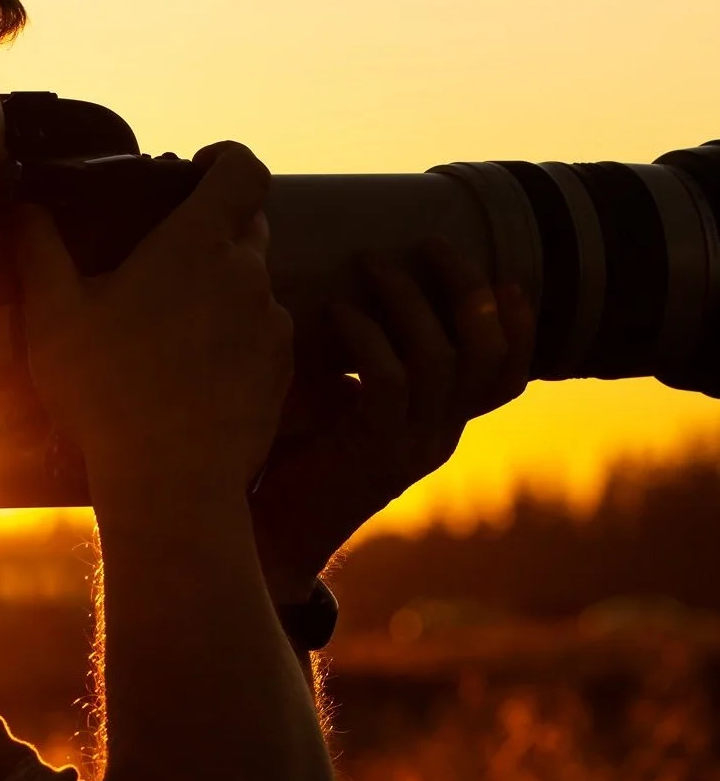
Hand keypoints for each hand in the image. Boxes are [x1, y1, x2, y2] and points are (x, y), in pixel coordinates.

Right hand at [14, 141, 293, 498]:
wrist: (171, 482)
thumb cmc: (108, 391)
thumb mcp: (52, 316)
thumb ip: (38, 249)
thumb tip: (22, 206)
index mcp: (198, 244)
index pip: (244, 170)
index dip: (228, 159)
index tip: (199, 168)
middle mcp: (248, 275)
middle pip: (250, 226)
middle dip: (216, 230)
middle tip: (168, 258)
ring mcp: (273, 326)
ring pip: (256, 286)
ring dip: (225, 290)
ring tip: (176, 327)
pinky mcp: (283, 373)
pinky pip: (266, 336)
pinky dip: (239, 338)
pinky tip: (199, 372)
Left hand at [248, 237, 534, 598]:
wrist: (266, 535)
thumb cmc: (291, 458)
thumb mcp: (339, 405)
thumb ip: (361, 364)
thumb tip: (350, 290)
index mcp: (438, 425)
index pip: (505, 377)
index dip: (516, 325)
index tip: (498, 275)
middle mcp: (438, 436)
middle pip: (487, 354)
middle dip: (465, 289)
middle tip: (427, 244)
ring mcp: (411, 446)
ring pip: (442, 358)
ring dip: (407, 300)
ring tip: (370, 262)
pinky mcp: (374, 452)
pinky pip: (390, 380)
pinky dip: (367, 336)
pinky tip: (335, 312)